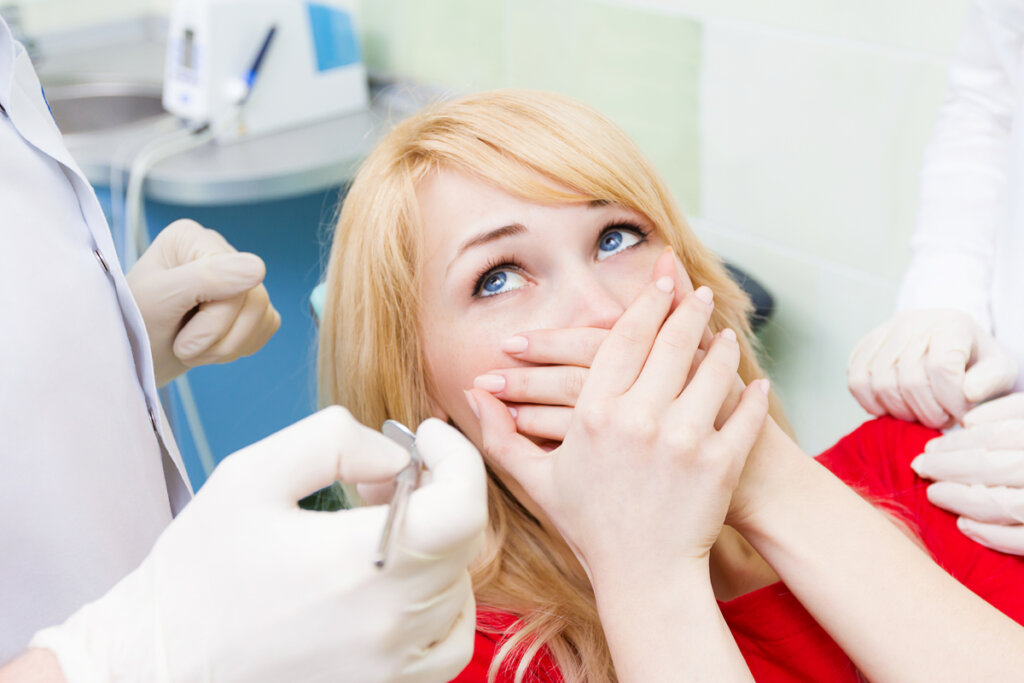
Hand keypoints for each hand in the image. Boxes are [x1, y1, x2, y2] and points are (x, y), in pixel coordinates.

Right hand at [30, 407, 486, 682]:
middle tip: (384, 479)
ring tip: (380, 529)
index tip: (428, 436)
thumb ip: (334, 441)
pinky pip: (449, 643)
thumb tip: (395, 456)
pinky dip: (442, 603)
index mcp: (358, 564)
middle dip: (438, 491)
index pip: (463, 509)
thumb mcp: (250, 476)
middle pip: (463, 543)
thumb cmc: (196, 572)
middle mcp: (387, 623)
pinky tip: (398, 583)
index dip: (458, 459)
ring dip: (436, 546)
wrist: (157, 666)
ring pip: (459, 590)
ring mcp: (391, 667)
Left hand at [126, 219, 280, 385]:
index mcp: (193, 239)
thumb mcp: (161, 300)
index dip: (215, 318)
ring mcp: (237, 279)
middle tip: (182, 345)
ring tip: (192, 348)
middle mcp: (218, 252)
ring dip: (227, 347)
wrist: (133, 362)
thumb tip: (258, 267)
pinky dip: (239, 348)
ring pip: (263, 315)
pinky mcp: (249, 305)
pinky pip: (267, 325)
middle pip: (254, 299)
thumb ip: (207, 278)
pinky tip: (210, 347)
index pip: (237, 278)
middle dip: (219, 337)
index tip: (177, 330)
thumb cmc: (134, 328)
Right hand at [468, 252, 769, 585]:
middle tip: (700, 293)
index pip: (623, 340)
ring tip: (725, 336)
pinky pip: (743, 414)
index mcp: (593, 416)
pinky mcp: (720, 463)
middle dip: (688, 310)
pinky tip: (755, 382)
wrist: (643, 577)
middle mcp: (638, 420)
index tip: (660, 283)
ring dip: (722, 347)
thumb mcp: (537, 479)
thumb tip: (469, 394)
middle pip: (670, 344)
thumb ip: (500, 434)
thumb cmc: (589, 526)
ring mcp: (683, 441)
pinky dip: (752, 395)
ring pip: (710, 370)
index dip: (644, 305)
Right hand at [847, 309, 1016, 427]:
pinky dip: (871, 404)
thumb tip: (966, 393)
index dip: (951, 402)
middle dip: (927, 412)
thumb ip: (991, 381)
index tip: (961, 414)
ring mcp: (883, 333)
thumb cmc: (974, 361)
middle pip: (909, 381)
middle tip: (941, 419)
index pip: (942, 368)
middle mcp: (912, 322)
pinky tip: (893, 408)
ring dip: (901, 412)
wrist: (948, 342)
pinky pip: (856, 382)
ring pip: (879, 384)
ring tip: (920, 413)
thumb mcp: (999, 369)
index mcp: (950, 324)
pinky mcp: (863, 347)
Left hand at [911, 392, 1023, 554]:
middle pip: (993, 467)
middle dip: (949, 468)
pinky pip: (1023, 539)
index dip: (957, 444)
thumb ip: (1015, 413)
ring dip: (961, 499)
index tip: (930, 447)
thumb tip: (970, 422)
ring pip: (1002, 503)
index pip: (997, 438)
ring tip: (936, 495)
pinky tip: (966, 526)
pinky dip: (992, 535)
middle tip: (922, 468)